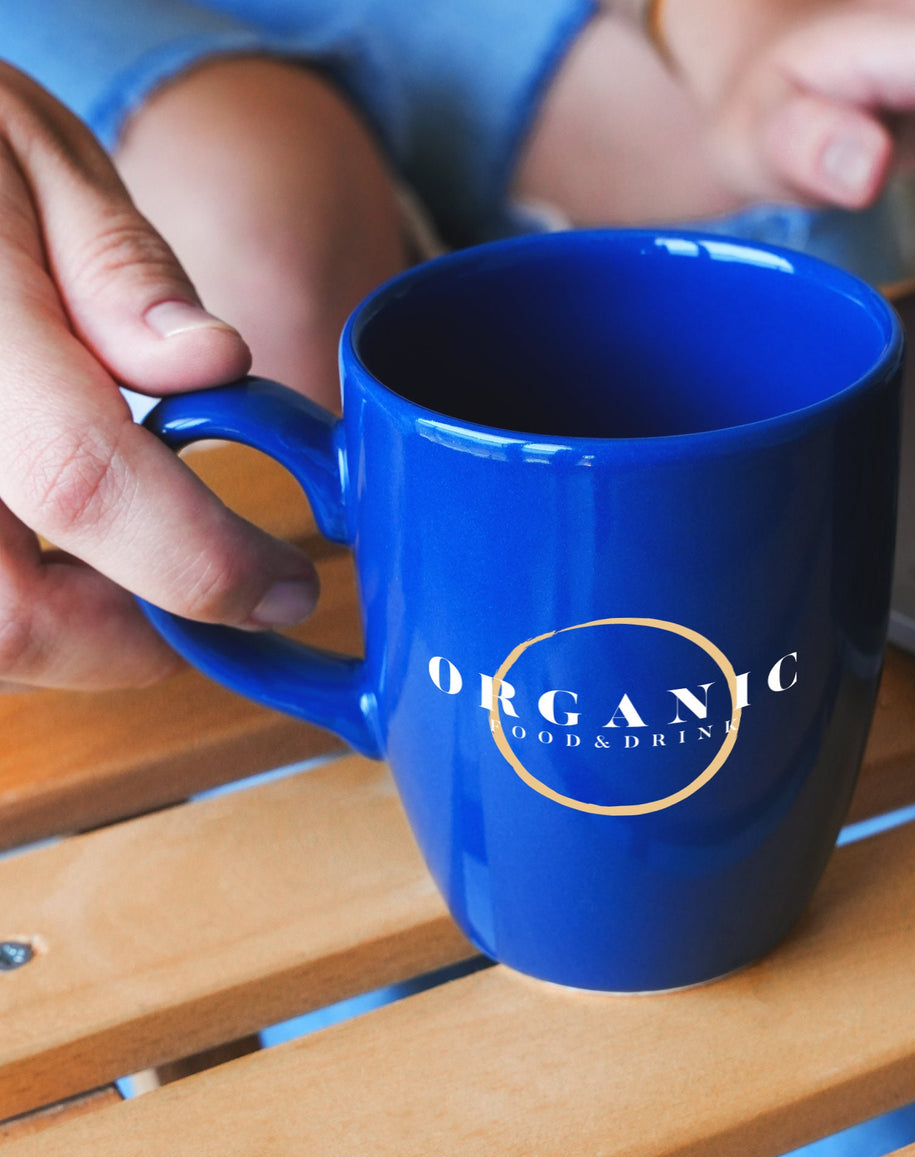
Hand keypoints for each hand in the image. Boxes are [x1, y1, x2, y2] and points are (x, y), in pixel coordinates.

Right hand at [0, 64, 318, 690]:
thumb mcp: (34, 154)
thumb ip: (118, 270)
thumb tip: (211, 364)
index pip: (79, 480)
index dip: (201, 561)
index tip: (283, 587)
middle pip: (10, 618)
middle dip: (131, 640)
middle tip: (211, 600)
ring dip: (72, 633)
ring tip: (135, 566)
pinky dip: (26, 603)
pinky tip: (65, 557)